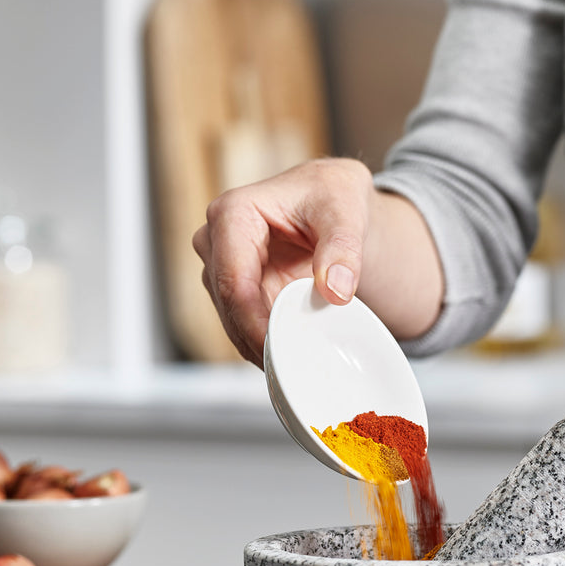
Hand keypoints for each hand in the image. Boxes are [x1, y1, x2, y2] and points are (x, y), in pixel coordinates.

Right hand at [193, 158, 376, 365]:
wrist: (334, 203)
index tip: (280, 350)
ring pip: (231, 320)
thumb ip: (343, 248)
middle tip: (293, 368)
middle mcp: (216, 240)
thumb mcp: (348, 210)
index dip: (254, 322)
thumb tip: (334, 288)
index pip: (234, 280)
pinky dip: (264, 341)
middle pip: (228, 305)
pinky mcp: (234, 288)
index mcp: (234, 213)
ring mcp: (221, 266)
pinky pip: (242, 324)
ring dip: (260, 344)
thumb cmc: (334, 196)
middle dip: (257, 339)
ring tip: (296, 365)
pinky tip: (288, 354)